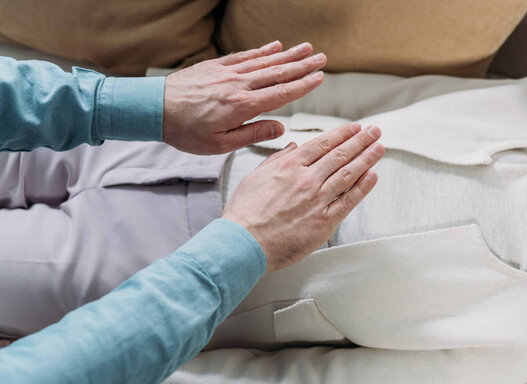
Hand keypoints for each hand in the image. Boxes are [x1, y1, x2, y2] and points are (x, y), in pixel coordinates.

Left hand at [162, 41, 325, 154]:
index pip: (281, 93)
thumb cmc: (186, 131)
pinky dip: (262, 50)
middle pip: (278, 72)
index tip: (319, 78)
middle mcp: (239, 84)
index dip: (303, 85)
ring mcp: (228, 72)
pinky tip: (274, 46)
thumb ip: (252, 135)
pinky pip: (245, 55)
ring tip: (306, 49)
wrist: (154, 108)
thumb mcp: (220, 144)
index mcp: (242, 106)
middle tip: (322, 58)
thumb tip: (280, 129)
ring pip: (264, 61)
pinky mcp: (217, 66)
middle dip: (302, 65)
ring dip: (287, 54)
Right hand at [223, 123, 384, 271]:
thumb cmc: (245, 213)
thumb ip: (276, 160)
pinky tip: (372, 176)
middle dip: (360, 141)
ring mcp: (317, 200)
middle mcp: (306, 179)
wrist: (244, 242)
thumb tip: (293, 146)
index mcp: (289, 166)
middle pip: (340, 155)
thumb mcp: (254, 177)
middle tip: (374, 131)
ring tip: (379, 148)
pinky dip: (362, 187)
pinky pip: (348, 201)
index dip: (342, 134)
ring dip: (367, 159)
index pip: (322, 144)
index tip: (354, 128)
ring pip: (347, 174)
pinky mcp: (324, 221)